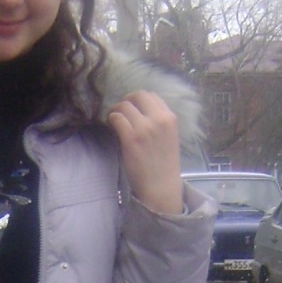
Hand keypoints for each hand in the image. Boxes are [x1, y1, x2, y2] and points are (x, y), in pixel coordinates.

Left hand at [109, 91, 182, 215]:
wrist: (160, 187)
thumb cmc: (163, 165)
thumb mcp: (169, 137)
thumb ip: (158, 121)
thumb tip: (139, 110)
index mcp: (170, 118)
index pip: (152, 95)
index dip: (139, 100)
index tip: (133, 109)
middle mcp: (159, 119)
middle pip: (137, 95)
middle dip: (126, 101)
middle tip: (121, 112)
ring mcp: (144, 128)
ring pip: (124, 105)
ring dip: (116, 110)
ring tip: (115, 120)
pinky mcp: (131, 138)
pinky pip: (116, 118)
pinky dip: (111, 119)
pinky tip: (112, 126)